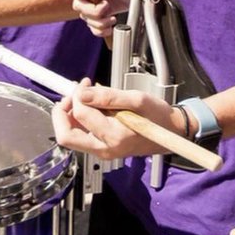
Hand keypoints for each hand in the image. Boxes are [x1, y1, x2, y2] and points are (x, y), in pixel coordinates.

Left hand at [51, 80, 182, 160]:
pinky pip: (81, 136)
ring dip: (70, 114)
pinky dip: (79, 119)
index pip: (80, 114)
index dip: (78, 95)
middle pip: (66, 137)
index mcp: (114, 137)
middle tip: (73, 94)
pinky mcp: (102, 148)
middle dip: (62, 112)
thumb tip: (82, 94)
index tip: (86, 83)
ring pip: (70, 136)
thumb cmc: (158, 116)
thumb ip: (108, 97)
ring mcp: (102, 151)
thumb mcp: (137, 100)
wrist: (172, 132)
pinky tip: (90, 105)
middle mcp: (105, 149)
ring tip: (83, 96)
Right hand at [64, 0, 131, 36]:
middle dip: (92, 11)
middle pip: (78, 5)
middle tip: (106, 7)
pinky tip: (109, 27)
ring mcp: (91, 4)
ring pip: (85, 18)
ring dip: (99, 22)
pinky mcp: (97, 15)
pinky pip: (92, 27)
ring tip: (112, 18)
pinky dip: (100, 30)